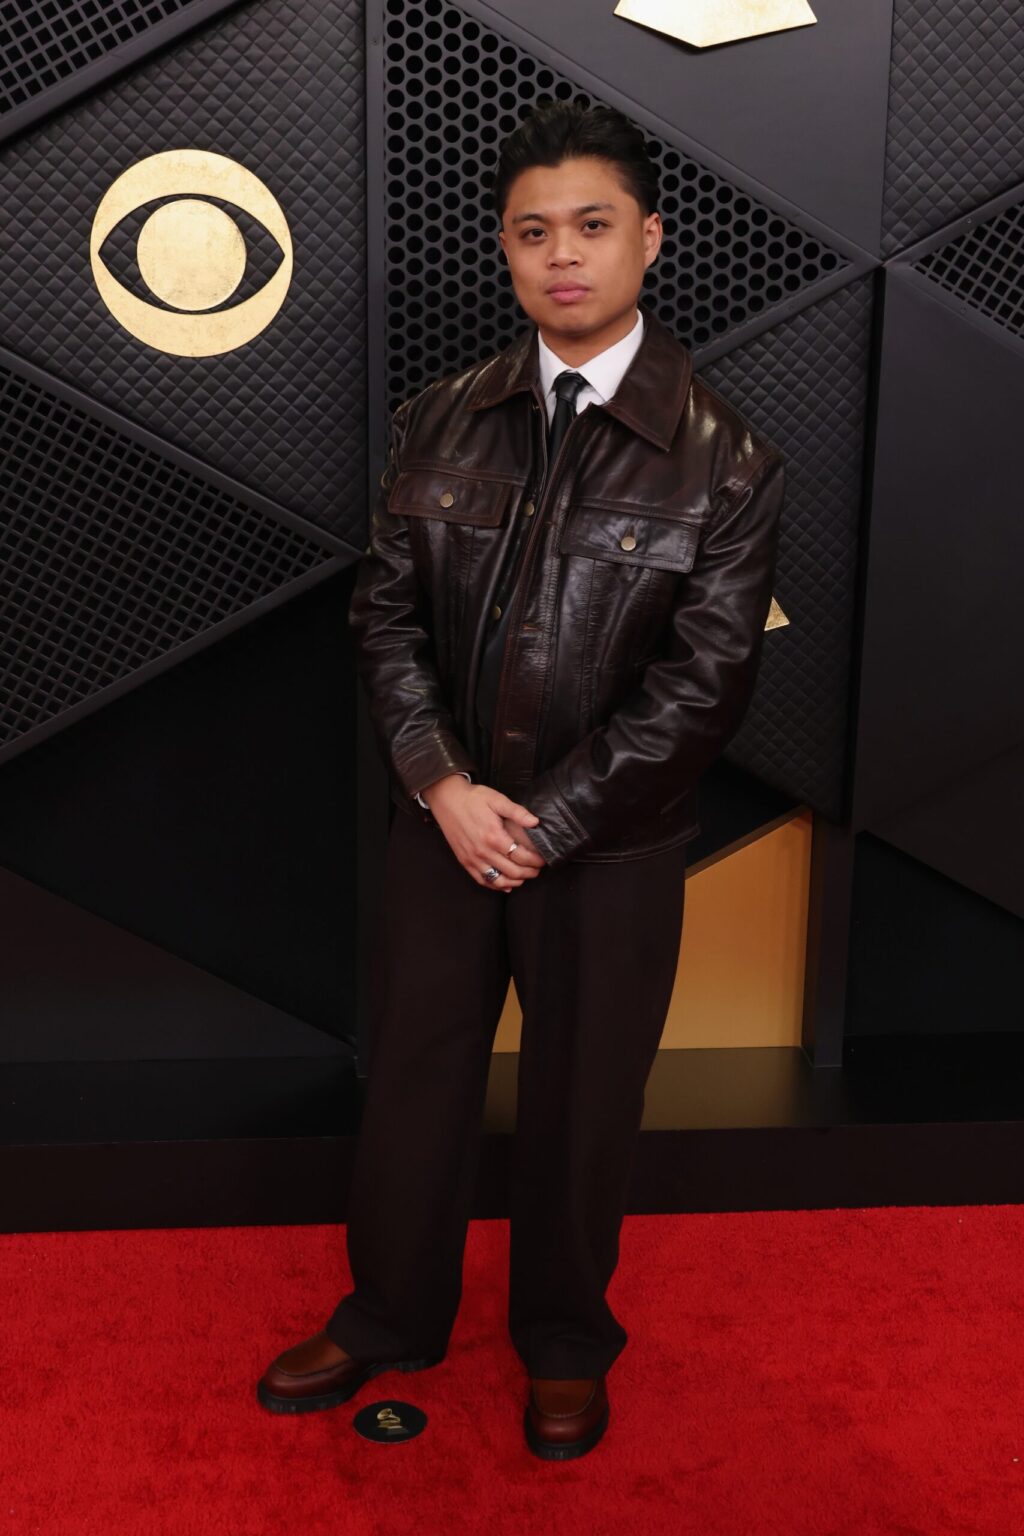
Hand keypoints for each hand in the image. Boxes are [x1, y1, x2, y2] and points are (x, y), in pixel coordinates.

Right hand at [420, 774, 546, 890]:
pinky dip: (496, 886)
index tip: (543, 860)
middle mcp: (483, 851)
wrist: (447, 799)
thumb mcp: (497, 800)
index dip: (535, 861)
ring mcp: (472, 859)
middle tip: (538, 869)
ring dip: (515, 881)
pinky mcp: (464, 861)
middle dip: (529, 872)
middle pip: (513, 871)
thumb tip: (535, 822)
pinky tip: (506, 884)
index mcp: (494, 836)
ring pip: (498, 880)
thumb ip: (517, 812)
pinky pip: (482, 880)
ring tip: (525, 877)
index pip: (521, 856)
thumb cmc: (473, 798)